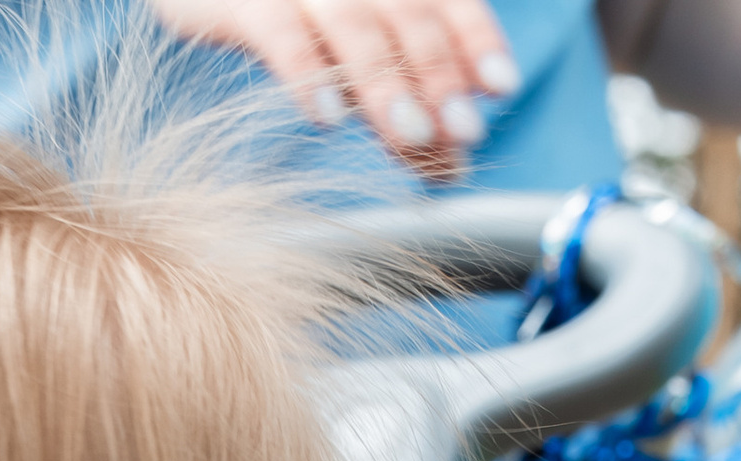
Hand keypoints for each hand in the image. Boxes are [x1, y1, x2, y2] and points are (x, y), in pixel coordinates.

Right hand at [153, 0, 520, 171]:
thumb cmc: (282, 15)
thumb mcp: (349, 53)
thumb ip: (401, 99)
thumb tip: (453, 164)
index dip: (475, 39)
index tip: (500, 87)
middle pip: (408, 15)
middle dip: (439, 75)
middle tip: (464, 130)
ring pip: (354, 27)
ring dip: (386, 84)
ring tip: (410, 136)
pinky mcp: (239, 1)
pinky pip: (280, 36)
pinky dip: (307, 76)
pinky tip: (327, 118)